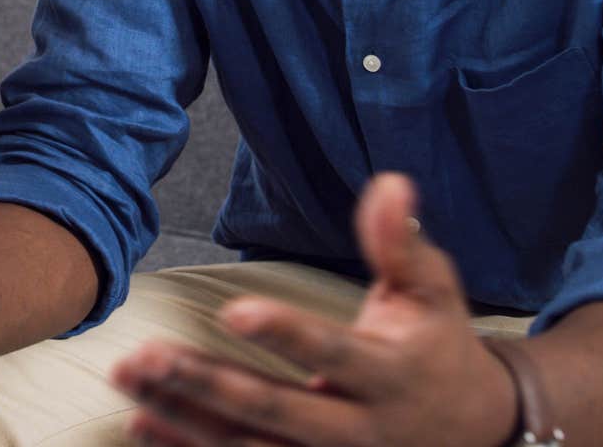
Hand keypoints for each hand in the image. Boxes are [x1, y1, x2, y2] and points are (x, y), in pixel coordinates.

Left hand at [111, 173, 518, 446]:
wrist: (472, 429)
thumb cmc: (438, 345)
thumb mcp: (434, 291)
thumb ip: (403, 243)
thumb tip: (390, 181)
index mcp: (389, 375)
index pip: (334, 353)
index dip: (287, 333)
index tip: (235, 309)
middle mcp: (358, 430)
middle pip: (277, 412)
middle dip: (209, 384)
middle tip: (151, 354)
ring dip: (183, 414)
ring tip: (129, 376)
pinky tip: (141, 419)